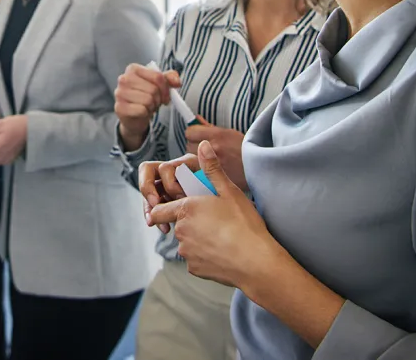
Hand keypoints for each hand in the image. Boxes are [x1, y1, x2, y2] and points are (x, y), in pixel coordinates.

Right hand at [114, 63, 180, 150]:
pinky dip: (145, 114)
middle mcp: (123, 79)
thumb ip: (169, 78)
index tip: (165, 95)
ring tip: (147, 106)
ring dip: (152, 106)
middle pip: (153, 89)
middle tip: (154, 102)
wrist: (134, 116)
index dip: (166, 89)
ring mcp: (120, 93)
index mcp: (133, 69)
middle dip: (158, 99)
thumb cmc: (145, 97)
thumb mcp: (159, 85)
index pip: (158, 77)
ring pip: (148, 100)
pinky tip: (141, 113)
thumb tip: (177, 81)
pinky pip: (142, 110)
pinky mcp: (120, 107)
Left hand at [146, 141, 283, 289]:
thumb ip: (212, 168)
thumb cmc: (244, 224)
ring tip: (222, 236)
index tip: (181, 206)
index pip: (159, 208)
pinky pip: (195, 259)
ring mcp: (186, 252)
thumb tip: (202, 145)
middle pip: (177, 224)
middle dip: (191, 221)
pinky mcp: (194, 269)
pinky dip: (205, 255)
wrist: (256, 262)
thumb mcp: (230, 191)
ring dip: (198, 238)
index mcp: (185, 209)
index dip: (166, 206)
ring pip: (187, 241)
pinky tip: (223, 250)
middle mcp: (180, 231)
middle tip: (215, 220)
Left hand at [184, 124, 246, 189]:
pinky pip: (198, 174)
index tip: (197, 137)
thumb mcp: (230, 133)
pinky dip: (201, 173)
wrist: (263, 168)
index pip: (189, 132)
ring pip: (191, 161)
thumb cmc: (248, 150)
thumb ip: (210, 128)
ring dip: (196, 161)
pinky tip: (211, 172)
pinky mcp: (214, 179)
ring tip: (209, 162)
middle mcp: (213, 149)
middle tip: (205, 150)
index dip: (193, 134)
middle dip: (194, 147)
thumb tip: (196, 120)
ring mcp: (212, 166)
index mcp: (217, 136)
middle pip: (188, 146)